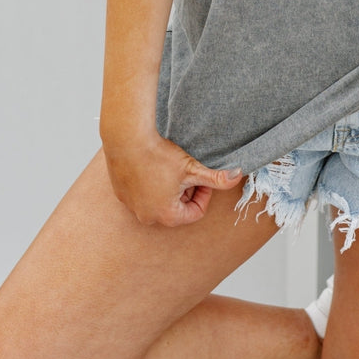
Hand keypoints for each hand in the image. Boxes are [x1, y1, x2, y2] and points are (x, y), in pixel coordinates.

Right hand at [103, 133, 242, 227]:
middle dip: (186, 191)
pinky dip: (150, 184)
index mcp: (167, 215)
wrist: (128, 141)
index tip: (201, 176)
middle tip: (186, 171)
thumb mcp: (192, 168)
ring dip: (168, 188)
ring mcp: (132, 207)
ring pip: (159, 201)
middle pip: (177, 208)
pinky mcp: (122, 195)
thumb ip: (216, 178)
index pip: (196, 212)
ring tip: (169, 168)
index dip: (204, 193)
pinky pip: (141, 195)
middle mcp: (148, 217)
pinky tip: (152, 167)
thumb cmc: (159, 156)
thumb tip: (237, 177)